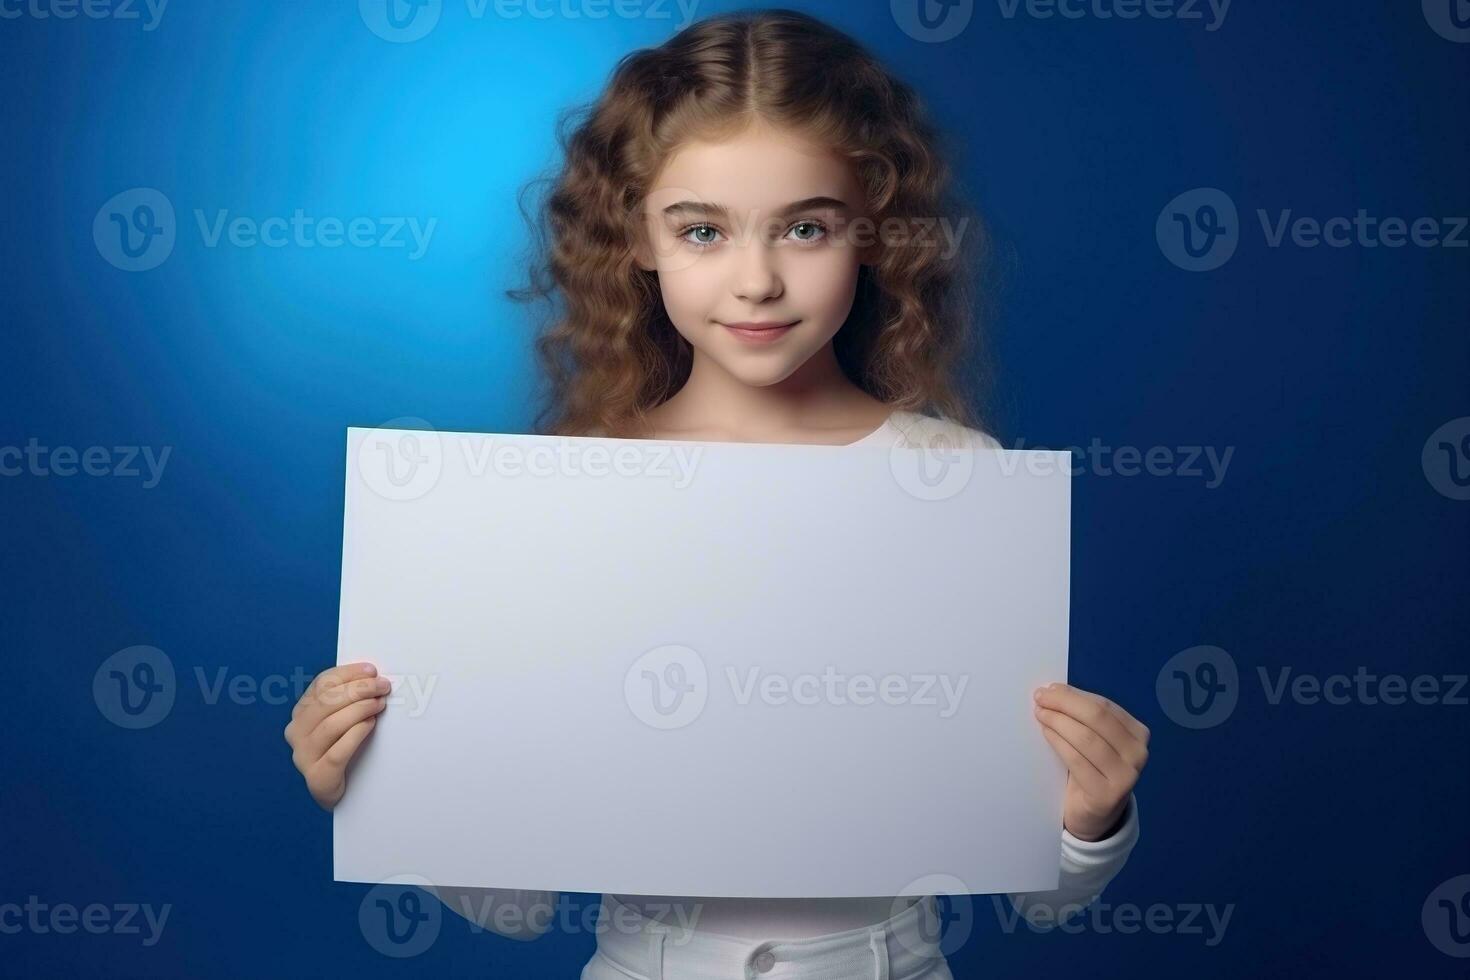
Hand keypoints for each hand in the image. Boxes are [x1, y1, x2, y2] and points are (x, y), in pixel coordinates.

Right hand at [283, 662, 391, 809]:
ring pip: (331, 725)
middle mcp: (296, 732)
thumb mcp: (339, 720)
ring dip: (359, 709)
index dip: (347, 674)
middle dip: (358, 690)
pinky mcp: (317, 776)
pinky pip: (338, 751)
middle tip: (382, 687)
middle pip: (326, 702)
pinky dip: (356, 734)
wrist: (337, 792)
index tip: (371, 670)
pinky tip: (370, 725)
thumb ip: (346, 700)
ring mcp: (304, 755)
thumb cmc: (342, 749)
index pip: (321, 685)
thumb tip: (372, 677)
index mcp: (301, 713)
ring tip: (379, 704)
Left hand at [1033, 683, 1148, 840]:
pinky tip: (1046, 733)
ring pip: (1086, 738)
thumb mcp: (1096, 740)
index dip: (1074, 695)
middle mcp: (1138, 753)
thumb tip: (1055, 690)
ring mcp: (1126, 775)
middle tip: (1040, 698)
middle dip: (1065, 703)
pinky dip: (1058, 742)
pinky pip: (1076, 760)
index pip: (1104, 706)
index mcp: (1138, 733)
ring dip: (1058, 721)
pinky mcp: (1107, 794)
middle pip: (1097, 717)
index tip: (1050, 689)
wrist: (1095, 814)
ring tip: (1040, 714)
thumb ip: (1084, 717)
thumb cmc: (1092, 769)